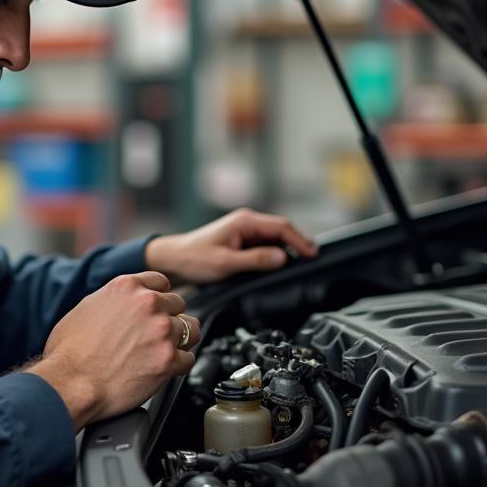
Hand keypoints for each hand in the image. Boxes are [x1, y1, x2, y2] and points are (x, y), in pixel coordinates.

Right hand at [26, 271, 198, 430]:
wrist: (72, 383)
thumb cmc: (69, 352)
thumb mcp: (85, 308)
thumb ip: (111, 301)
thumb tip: (119, 306)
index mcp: (127, 287)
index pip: (160, 282)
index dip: (159, 296)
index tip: (157, 307)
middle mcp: (148, 304)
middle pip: (178, 304)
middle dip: (169, 318)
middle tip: (156, 333)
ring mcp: (161, 331)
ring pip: (190, 329)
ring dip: (180, 340)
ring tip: (166, 350)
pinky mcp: (168, 360)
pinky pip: (188, 359)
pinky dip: (179, 365)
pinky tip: (166, 368)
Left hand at [144, 208, 317, 284]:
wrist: (174, 260)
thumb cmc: (194, 258)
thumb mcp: (225, 263)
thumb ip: (255, 260)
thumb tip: (281, 258)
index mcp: (244, 221)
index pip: (281, 227)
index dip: (300, 240)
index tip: (312, 254)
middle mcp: (246, 222)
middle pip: (281, 230)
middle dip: (298, 244)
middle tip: (313, 260)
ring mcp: (244, 230)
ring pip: (274, 237)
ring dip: (287, 249)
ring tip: (301, 264)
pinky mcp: (241, 240)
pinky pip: (265, 244)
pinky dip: (276, 253)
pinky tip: (281, 264)